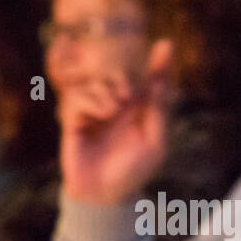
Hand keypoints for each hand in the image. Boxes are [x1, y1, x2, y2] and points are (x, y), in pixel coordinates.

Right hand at [58, 40, 173, 204]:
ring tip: (110, 112)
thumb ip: (158, 113)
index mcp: (141, 114)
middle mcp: (118, 109)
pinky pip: (77, 98)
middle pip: (120, 77)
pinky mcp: (74, 120)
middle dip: (123, 80)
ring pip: (97, 84)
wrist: (102, 195)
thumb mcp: (154, 145)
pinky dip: (87, 102)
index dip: (160, 64)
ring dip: (105, 93)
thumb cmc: (131, 173)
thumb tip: (161, 82)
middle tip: (127, 97)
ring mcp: (95, 114)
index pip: (151, 83)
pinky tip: (96, 116)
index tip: (166, 45)